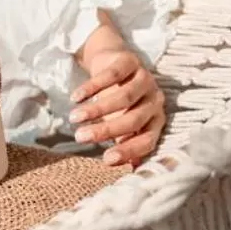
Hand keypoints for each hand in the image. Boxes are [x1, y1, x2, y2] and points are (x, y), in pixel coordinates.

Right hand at [69, 26, 166, 168]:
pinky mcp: (131, 61)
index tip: (105, 160)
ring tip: (74, 118)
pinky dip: (92, 88)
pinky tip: (76, 97)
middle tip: (81, 137)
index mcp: (156, 120)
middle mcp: (155, 100)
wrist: (112, 60)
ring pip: (124, 98)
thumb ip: (124, 141)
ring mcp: (145, 79)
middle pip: (134, 119)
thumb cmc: (117, 98)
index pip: (148, 140)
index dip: (129, 150)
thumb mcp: (121, 121)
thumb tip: (128, 169)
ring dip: (97, 109)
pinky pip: (111, 75)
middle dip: (106, 130)